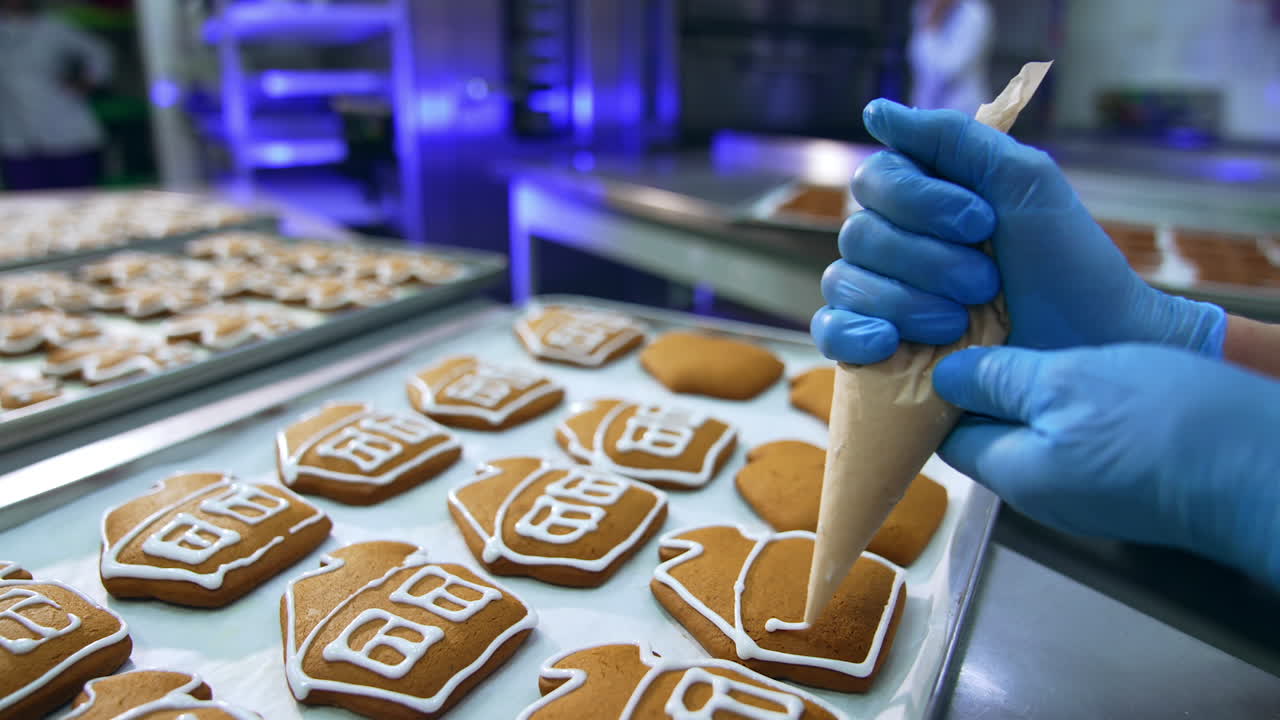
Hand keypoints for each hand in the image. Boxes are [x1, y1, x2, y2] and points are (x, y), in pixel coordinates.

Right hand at [811, 99, 1225, 364]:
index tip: (982, 223)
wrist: (1088, 353)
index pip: (876, 180)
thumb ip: (954, 138)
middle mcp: (897, 249)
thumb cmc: (1069, 268)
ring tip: (959, 323)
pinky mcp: (878, 355)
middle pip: (858, 234)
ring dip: (904, 300)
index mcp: (927, 203)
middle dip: (925, 259)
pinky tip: (888, 343)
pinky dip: (851, 333)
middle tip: (984, 282)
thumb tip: (875, 111)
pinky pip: (829, 332)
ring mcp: (883, 302)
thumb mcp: (1025, 182)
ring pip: (844, 281)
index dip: (919, 200)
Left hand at [934, 343, 1279, 586]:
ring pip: (1040, 433)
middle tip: (994, 326)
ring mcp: (1089, 490)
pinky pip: (1082, 438)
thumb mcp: (1067, 383)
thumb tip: (946, 378)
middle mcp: (1045, 492)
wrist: (1265, 468)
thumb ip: (1000, 381)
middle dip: (989, 383)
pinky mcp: (1130, 478)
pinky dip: (1077, 402)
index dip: (941, 387)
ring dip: (1036, 388)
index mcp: (1016, 473)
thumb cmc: (1165, 425)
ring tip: (1044, 337)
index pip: (947, 434)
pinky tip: (1093, 365)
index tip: (947, 339)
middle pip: (991, 434)